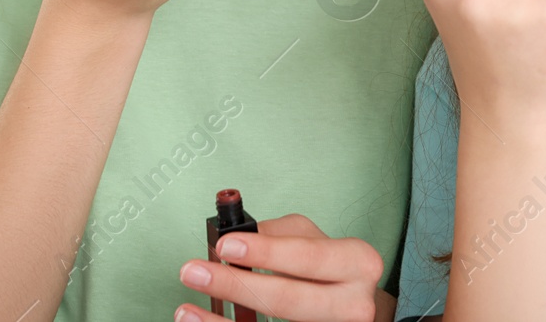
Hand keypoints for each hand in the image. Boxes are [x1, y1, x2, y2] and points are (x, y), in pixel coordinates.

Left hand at [174, 214, 388, 321]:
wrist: (355, 306)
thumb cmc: (334, 269)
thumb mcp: (317, 239)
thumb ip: (280, 235)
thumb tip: (237, 236)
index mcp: (358, 263)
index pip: (308, 256)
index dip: (266, 252)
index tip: (225, 245)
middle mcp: (354, 303)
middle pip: (290, 301)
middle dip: (237, 286)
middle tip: (196, 272)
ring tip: (187, 310)